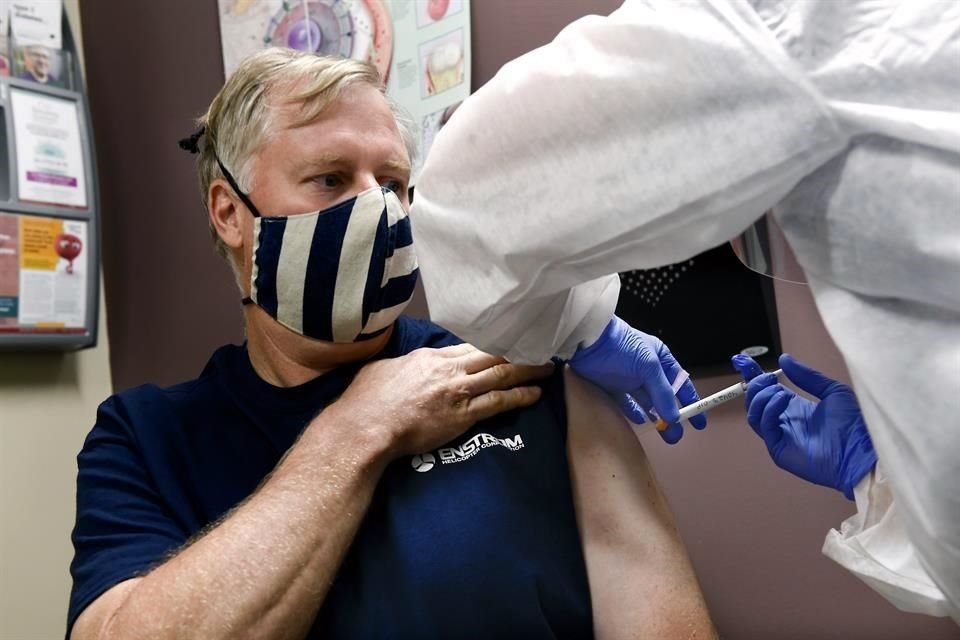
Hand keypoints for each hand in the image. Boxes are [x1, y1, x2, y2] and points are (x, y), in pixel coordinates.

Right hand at [336, 343, 553, 456]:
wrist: (366, 427)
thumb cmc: (367, 400)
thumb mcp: (384, 369)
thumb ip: (405, 364)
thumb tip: (409, 365)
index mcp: (431, 357)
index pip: (470, 345)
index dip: (494, 343)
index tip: (510, 342)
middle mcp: (449, 369)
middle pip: (492, 354)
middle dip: (519, 351)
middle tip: (540, 347)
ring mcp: (458, 391)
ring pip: (501, 374)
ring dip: (527, 371)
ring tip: (547, 369)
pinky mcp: (463, 416)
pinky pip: (498, 402)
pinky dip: (519, 396)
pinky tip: (534, 394)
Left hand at [570, 316, 704, 443]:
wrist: (589, 341)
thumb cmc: (623, 347)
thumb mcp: (649, 367)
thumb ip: (662, 393)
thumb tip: (675, 418)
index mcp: (660, 359)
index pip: (680, 383)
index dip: (691, 402)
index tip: (698, 422)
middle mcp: (647, 370)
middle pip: (664, 397)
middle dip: (672, 416)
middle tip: (676, 435)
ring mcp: (629, 379)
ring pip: (647, 402)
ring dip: (655, 417)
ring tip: (663, 433)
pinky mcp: (613, 387)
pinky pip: (627, 403)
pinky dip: (634, 412)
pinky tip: (641, 420)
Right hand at [731, 353, 876, 498]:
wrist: (861, 451)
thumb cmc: (853, 423)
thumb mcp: (832, 391)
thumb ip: (807, 377)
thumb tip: (784, 359)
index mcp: (793, 408)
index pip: (766, 391)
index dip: (752, 376)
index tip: (742, 361)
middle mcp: (783, 421)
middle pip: (754, 401)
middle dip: (755, 384)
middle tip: (768, 376)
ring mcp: (779, 436)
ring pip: (754, 413)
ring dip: (761, 396)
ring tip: (777, 387)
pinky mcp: (778, 449)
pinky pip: (764, 426)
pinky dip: (768, 409)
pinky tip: (783, 399)